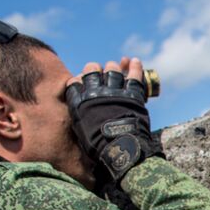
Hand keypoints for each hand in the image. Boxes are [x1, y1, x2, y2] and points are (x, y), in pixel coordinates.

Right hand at [65, 57, 163, 181]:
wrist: (120, 149)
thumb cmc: (98, 145)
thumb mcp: (81, 130)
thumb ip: (80, 115)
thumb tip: (79, 108)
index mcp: (80, 102)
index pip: (75, 82)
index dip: (78, 80)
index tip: (81, 81)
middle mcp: (95, 93)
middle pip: (92, 70)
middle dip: (94, 69)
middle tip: (98, 72)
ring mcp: (114, 92)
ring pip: (112, 70)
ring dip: (112, 67)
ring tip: (114, 68)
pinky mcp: (132, 95)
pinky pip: (134, 76)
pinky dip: (135, 67)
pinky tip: (134, 60)